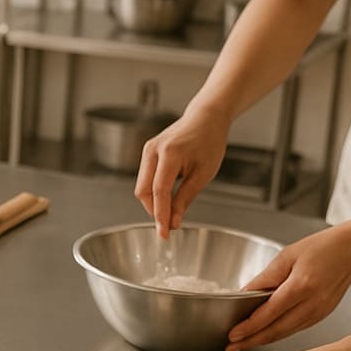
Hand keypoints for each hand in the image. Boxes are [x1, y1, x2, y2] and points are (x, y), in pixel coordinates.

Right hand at [134, 103, 229, 237]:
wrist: (206, 117)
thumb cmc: (209, 141)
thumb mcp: (203, 173)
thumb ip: (186, 197)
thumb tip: (174, 221)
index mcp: (169, 153)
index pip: (159, 191)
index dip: (160, 215)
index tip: (164, 233)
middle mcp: (153, 150)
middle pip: (143, 191)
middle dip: (154, 211)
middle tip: (169, 225)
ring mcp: (147, 151)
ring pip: (141, 187)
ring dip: (153, 203)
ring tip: (171, 211)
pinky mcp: (147, 153)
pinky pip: (144, 179)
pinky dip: (153, 193)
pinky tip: (166, 199)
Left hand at [225, 226, 350, 350]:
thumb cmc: (322, 248)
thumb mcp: (286, 257)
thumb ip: (264, 278)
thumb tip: (243, 294)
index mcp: (301, 286)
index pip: (269, 313)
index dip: (249, 327)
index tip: (233, 334)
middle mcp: (312, 304)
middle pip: (276, 329)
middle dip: (251, 341)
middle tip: (231, 347)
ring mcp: (318, 312)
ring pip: (285, 333)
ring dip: (262, 341)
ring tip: (242, 345)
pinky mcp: (321, 315)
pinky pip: (294, 329)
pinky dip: (277, 334)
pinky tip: (263, 336)